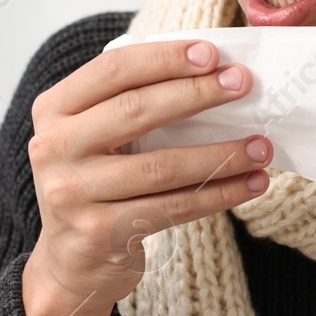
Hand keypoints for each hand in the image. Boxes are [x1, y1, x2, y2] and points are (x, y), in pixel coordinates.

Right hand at [21, 39, 272, 315]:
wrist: (71, 261)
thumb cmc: (98, 182)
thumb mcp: (94, 135)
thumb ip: (129, 101)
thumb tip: (210, 72)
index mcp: (54, 109)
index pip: (113, 70)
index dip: (164, 58)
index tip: (212, 54)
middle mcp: (54, 148)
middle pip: (136, 111)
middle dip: (197, 94)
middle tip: (243, 84)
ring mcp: (72, 193)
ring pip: (162, 166)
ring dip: (221, 154)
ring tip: (261, 146)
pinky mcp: (99, 233)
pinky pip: (173, 207)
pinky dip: (218, 194)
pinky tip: (251, 184)